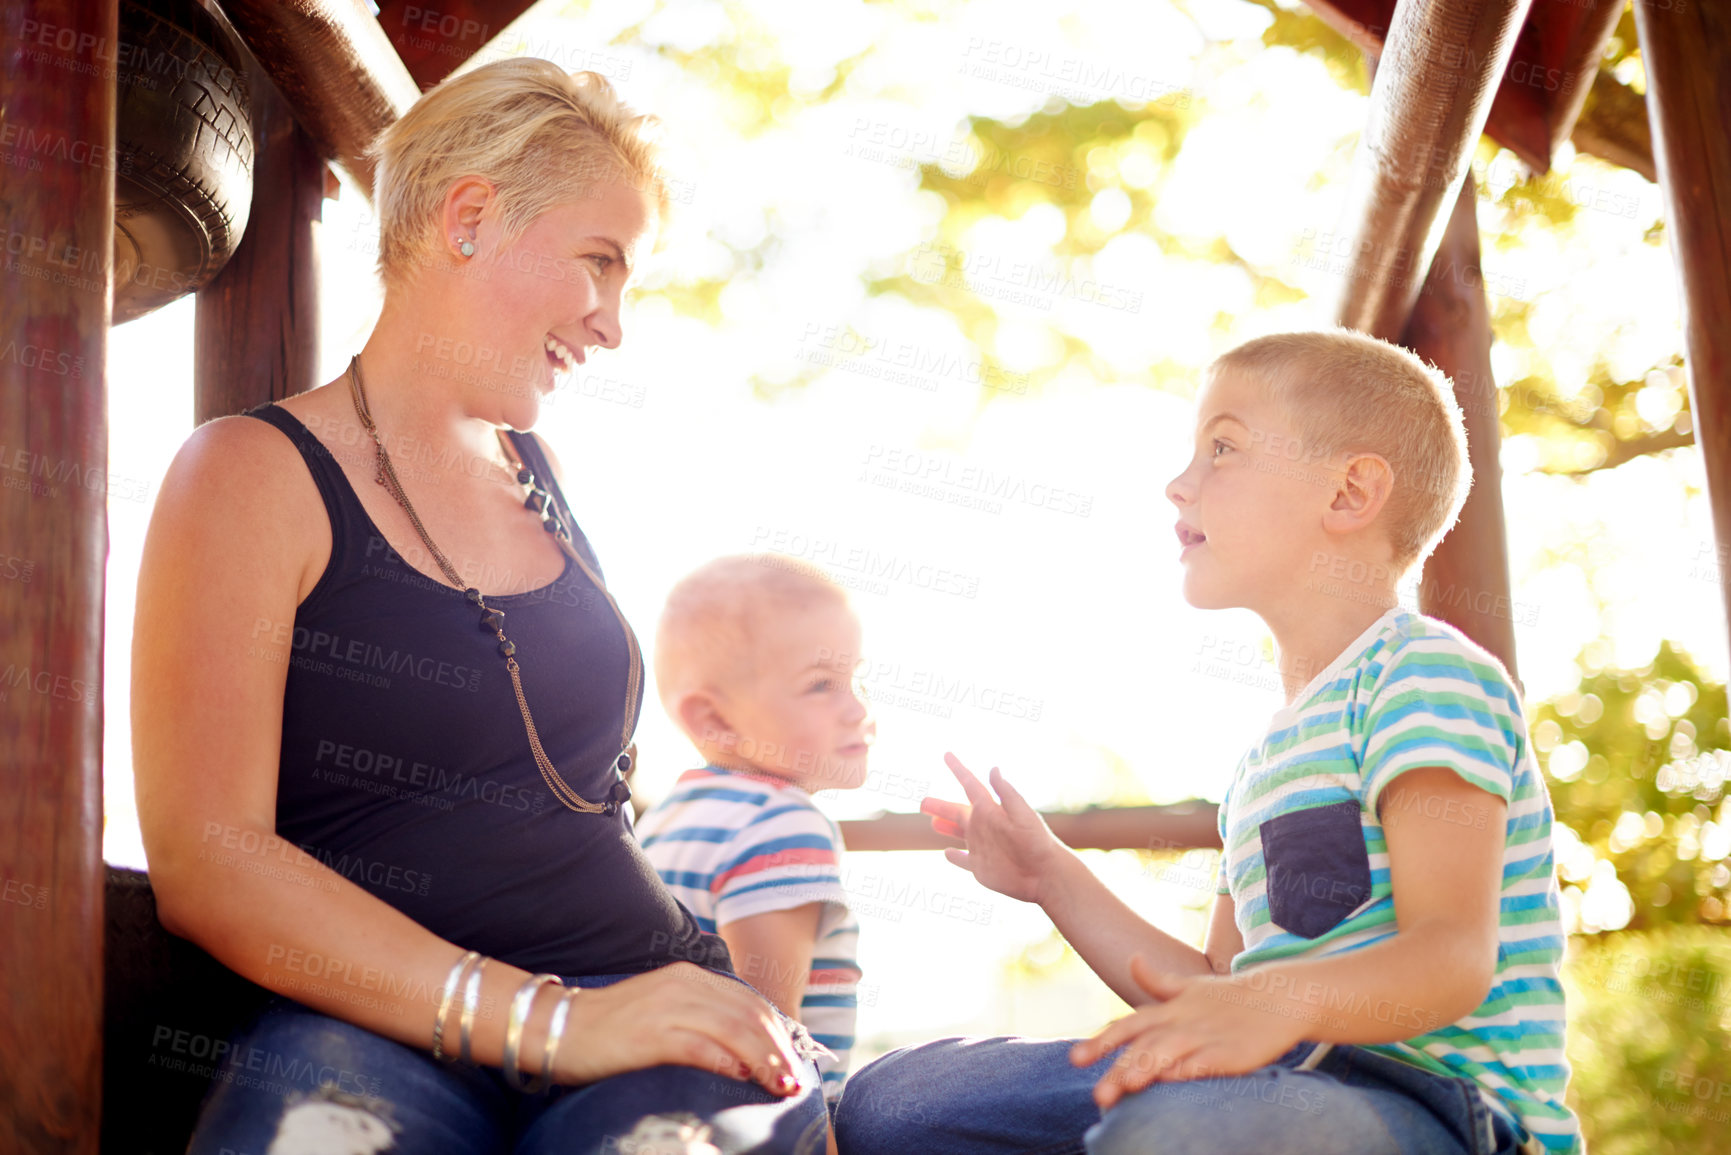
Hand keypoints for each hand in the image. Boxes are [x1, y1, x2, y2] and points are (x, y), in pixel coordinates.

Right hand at [553, 962, 805, 1095]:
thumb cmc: (613, 1028)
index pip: (749, 1002)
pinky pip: (698, 1046)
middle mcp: (683, 985)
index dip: (778, 1032)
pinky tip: (740, 1076)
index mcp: (690, 977)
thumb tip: (744, 1051)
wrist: (558, 1026)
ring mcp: (666, 1008)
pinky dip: (724, 1061)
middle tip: (795, 1080)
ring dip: (763, 1059)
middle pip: (748, 1015)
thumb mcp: (665, 1009)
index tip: (793, 1061)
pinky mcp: (649, 1035)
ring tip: (779, 1084)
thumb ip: (701, 1018)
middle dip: (778, 1049)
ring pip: (732, 1029)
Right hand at [920, 752, 1066, 903]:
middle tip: (923, 802)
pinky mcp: (981, 868)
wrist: (1046, 875)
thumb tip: (993, 769)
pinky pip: (964, 861)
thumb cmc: (1037, 842)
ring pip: (958, 834)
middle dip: (940, 806)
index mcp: (991, 810)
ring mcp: (981, 847)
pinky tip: (947, 853)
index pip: (971, 785)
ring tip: (933, 822)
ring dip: (945, 827)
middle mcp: (984, 826)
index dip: (958, 769)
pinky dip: (955, 857)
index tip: (947, 755)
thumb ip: (1006, 793)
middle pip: (957, 812)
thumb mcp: (1022, 814)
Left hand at [1070, 956, 1304, 1108]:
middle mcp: (1182, 1023)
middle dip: (1119, 1070)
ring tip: (1128, 1086)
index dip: (1102, 1042)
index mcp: (1169, 1010)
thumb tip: (1132, 960)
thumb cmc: (1229, 997)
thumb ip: (1157, 981)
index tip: (1075, 1059)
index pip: (1128, 1026)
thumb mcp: (1190, 988)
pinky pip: (1206, 1062)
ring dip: (1148, 1068)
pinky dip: (1188, 1068)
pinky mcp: (1232, 1052)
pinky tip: (1172, 1078)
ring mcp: (1206, 1037)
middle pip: (1144, 1047)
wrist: (1279, 997)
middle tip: (1097, 1097)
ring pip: (1170, 1053)